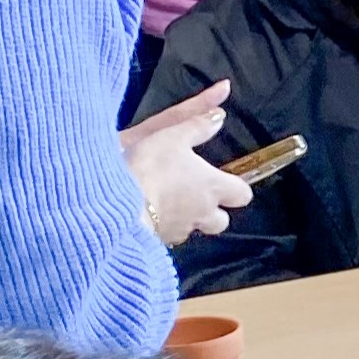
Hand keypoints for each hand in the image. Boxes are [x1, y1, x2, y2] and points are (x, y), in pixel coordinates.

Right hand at [122, 82, 254, 246]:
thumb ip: (197, 127)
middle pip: (221, 221)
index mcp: (212, 187)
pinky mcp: (158, 241)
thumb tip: (218, 117)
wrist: (116, 204)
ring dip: (188, 221)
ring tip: (170, 206)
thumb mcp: (173, 136)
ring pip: (193, 230)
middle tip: (198, 197)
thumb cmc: (149, 168)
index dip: (236, 188)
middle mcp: (202, 213)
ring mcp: (180, 230)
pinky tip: (149, 217)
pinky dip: (164, 228)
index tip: (227, 181)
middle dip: (214, 212)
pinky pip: (168, 237)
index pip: (241, 194)